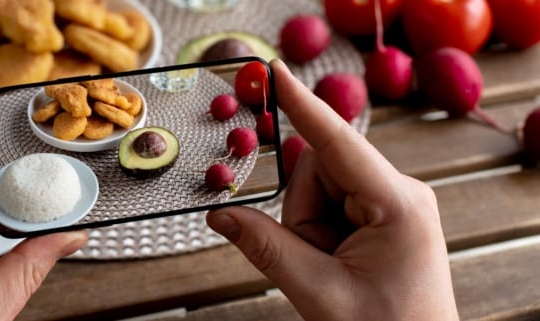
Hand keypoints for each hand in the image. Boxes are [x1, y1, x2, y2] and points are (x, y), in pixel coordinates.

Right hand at [207, 60, 458, 320]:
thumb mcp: (319, 292)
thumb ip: (266, 247)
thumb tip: (221, 214)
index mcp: (397, 204)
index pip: (338, 143)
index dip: (303, 106)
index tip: (276, 74)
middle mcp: (400, 194)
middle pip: (320, 170)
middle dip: (302, 212)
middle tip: (314, 258)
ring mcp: (392, 204)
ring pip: (320, 189)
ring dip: (309, 227)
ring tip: (329, 267)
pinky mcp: (383, 216)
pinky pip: (331, 205)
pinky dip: (318, 231)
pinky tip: (334, 261)